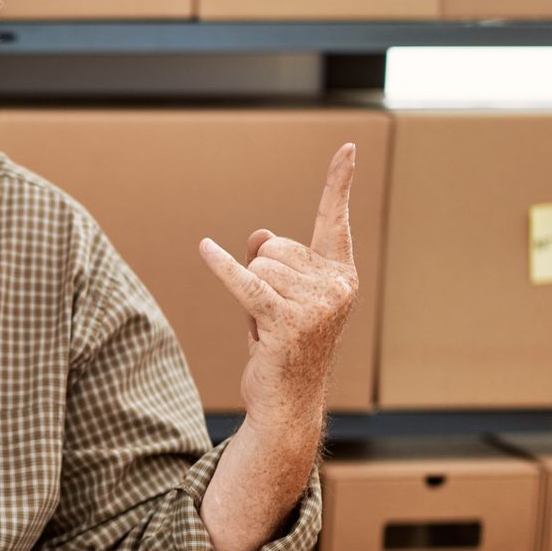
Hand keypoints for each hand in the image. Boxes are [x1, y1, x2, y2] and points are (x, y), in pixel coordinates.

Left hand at [197, 143, 359, 429]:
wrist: (286, 401)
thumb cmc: (283, 346)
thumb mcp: (280, 297)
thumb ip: (274, 262)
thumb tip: (259, 235)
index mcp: (342, 276)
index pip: (335, 220)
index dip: (339, 183)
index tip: (347, 148)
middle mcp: (338, 287)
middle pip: (275, 246)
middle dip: (261, 273)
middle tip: (271, 314)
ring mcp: (317, 305)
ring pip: (258, 266)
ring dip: (250, 293)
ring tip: (265, 326)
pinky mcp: (288, 322)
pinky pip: (246, 283)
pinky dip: (222, 268)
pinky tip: (204, 249)